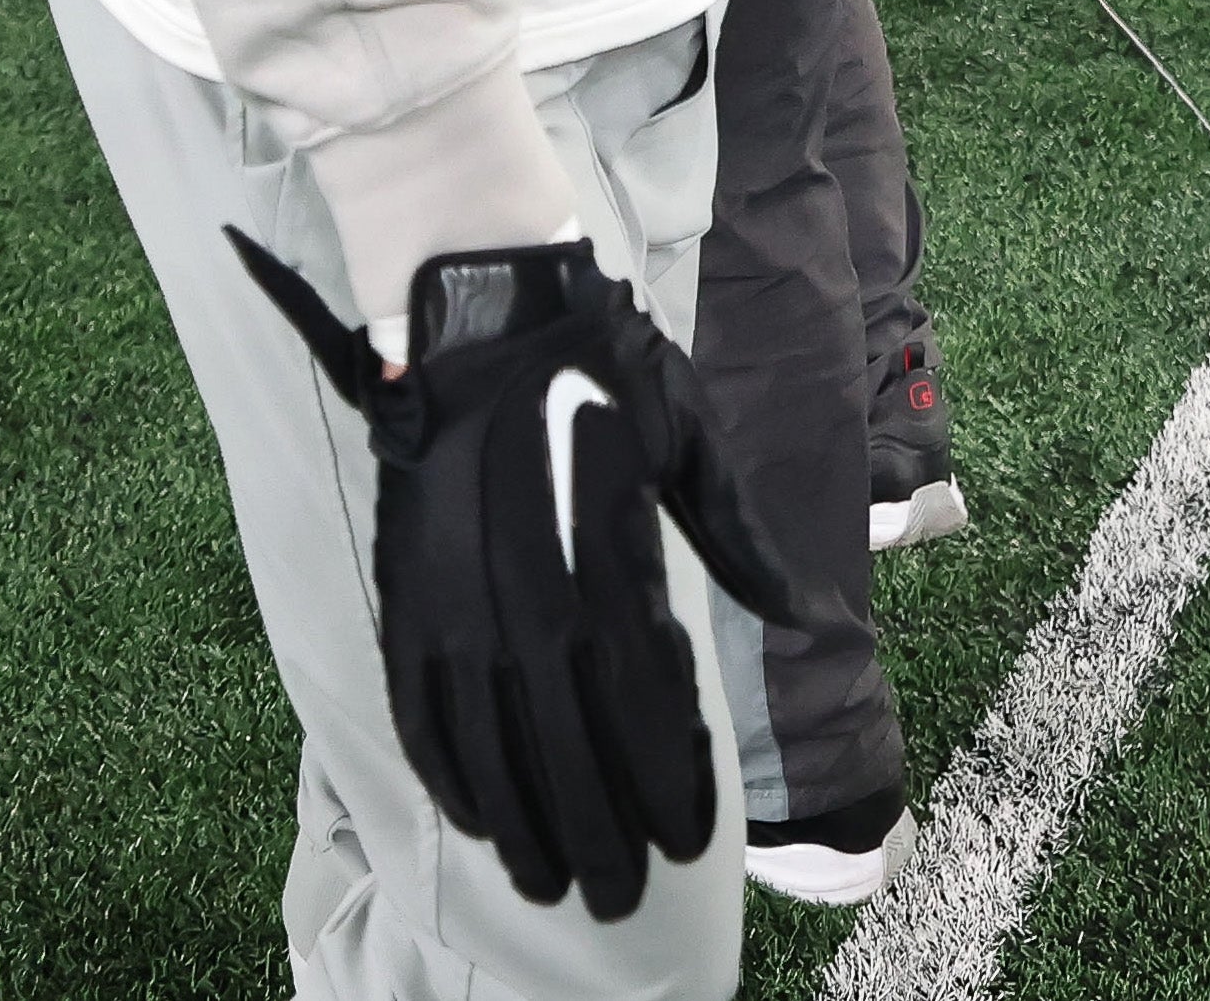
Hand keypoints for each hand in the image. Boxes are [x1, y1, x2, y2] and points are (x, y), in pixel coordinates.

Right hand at [222, 233, 787, 925]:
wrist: (481, 309)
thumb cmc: (604, 366)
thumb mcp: (692, 437)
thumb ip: (741, 538)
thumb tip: (804, 614)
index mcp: (612, 560)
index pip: (645, 705)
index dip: (667, 782)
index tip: (690, 843)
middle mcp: (532, 596)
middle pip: (567, 747)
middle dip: (599, 832)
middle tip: (622, 899)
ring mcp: (457, 597)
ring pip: (489, 742)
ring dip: (520, 821)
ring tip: (550, 882)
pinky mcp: (404, 588)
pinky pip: (418, 700)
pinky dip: (443, 765)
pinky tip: (471, 814)